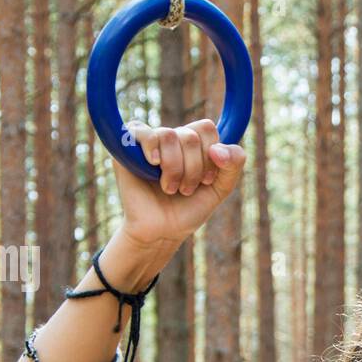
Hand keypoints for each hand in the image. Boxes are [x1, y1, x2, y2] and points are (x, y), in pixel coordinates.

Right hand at [112, 118, 247, 246]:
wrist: (161, 232)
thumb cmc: (188, 210)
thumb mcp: (220, 188)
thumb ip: (234, 164)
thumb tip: (217, 148)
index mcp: (193, 143)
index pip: (206, 128)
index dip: (210, 156)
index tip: (206, 181)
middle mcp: (172, 138)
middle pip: (190, 136)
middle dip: (193, 169)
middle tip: (186, 190)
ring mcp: (150, 141)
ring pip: (168, 136)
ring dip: (174, 169)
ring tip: (170, 188)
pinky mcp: (126, 147)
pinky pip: (142, 132)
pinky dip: (152, 149)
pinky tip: (153, 165)